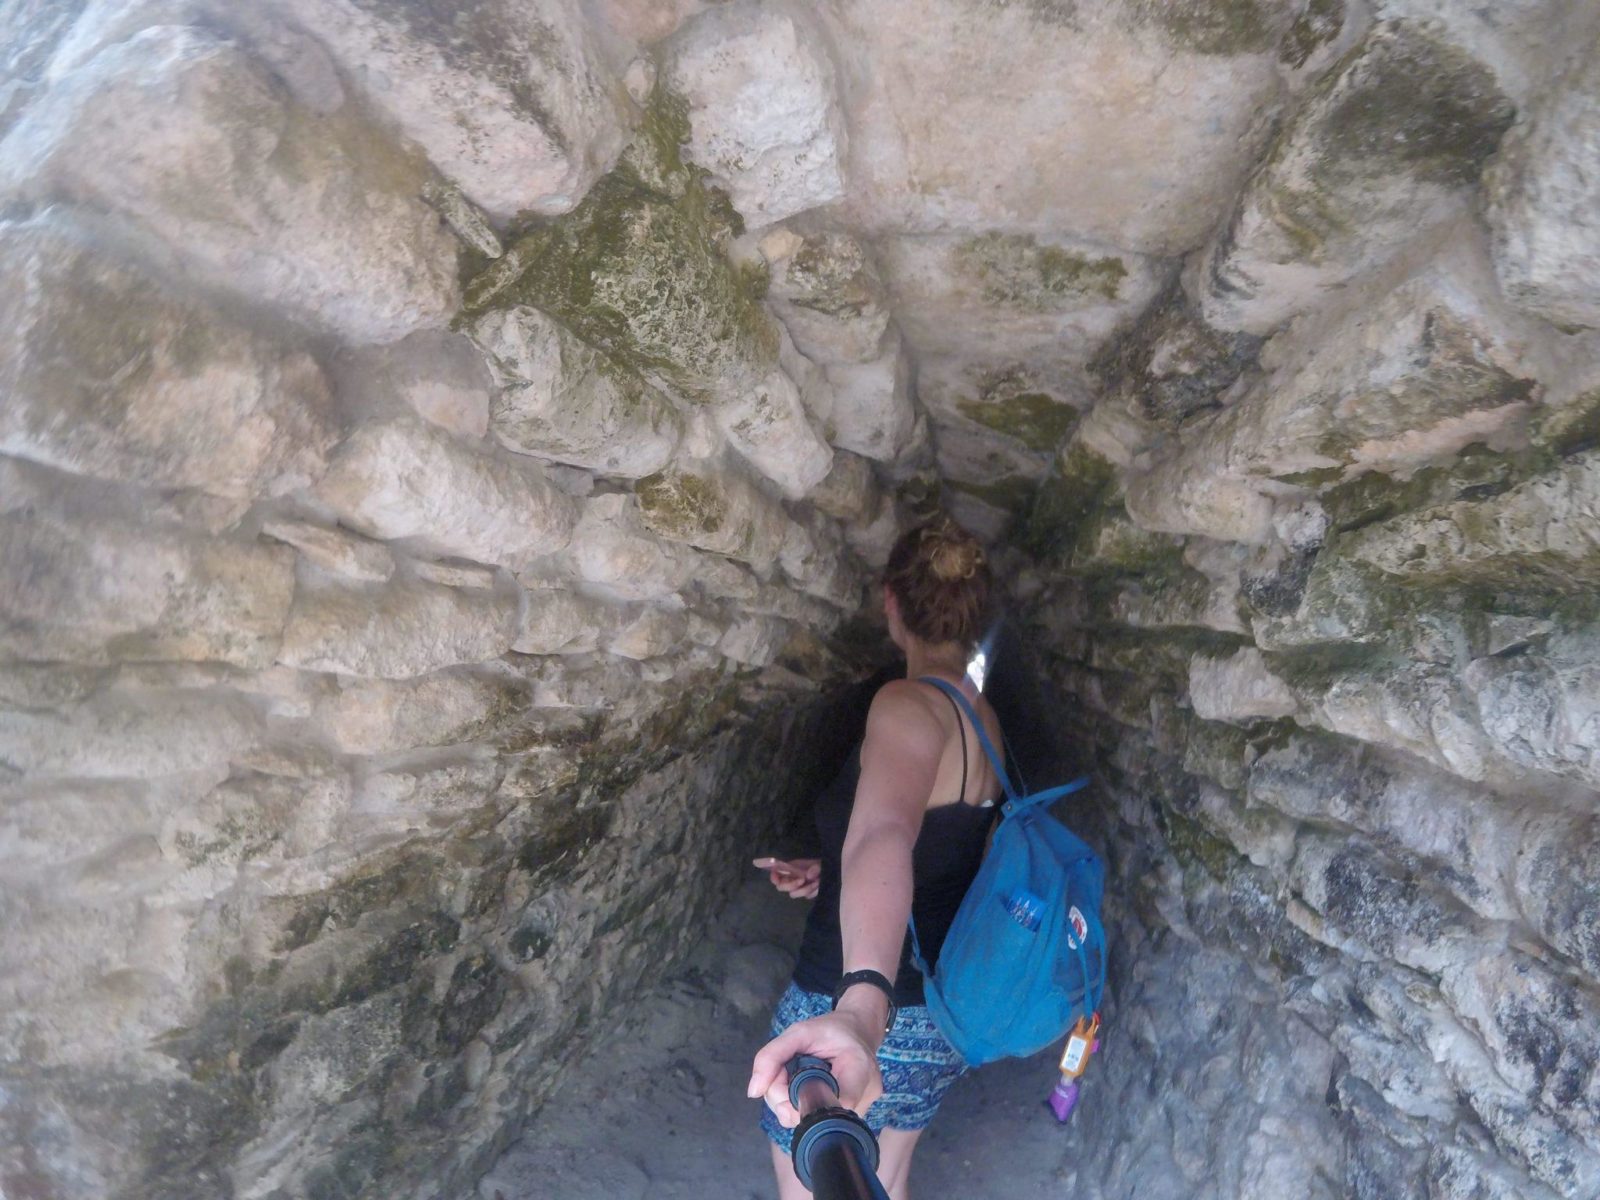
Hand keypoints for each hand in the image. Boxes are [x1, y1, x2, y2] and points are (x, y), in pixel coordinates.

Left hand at [747, 1008, 882, 1126]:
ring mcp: (863, 1107)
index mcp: (858, 1068)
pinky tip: (806, 1088)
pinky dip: (804, 1106)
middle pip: (817, 1117)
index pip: (829, 1105)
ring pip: (815, 1121)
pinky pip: (821, 1118)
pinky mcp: (853, 1115)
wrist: (857, 1030)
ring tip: (797, 1078)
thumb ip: (772, 1057)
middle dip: (788, 1101)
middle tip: (785, 1074)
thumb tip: (753, 1092)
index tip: (783, 1088)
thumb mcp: (798, 1032)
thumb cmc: (829, 1029)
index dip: (797, 1105)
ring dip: (794, 1104)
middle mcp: (865, 1094)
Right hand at [753, 857, 820, 899]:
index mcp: (791, 868)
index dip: (774, 877)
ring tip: (816, 882)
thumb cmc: (821, 865)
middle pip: (781, 887)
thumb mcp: (819, 863)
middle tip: (803, 880)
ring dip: (804, 889)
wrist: (831, 870)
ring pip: (793, 893)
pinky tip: (819, 886)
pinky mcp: (806, 893)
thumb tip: (808, 876)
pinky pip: (805, 896)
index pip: (776, 873)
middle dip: (791, 885)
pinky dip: (812, 892)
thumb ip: (815, 868)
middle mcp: (792, 878)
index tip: (777, 878)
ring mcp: (798, 886)